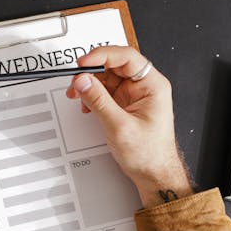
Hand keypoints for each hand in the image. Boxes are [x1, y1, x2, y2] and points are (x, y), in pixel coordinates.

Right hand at [66, 46, 191, 206]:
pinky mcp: (124, 105)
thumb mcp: (119, 126)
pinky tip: (87, 104)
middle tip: (77, 80)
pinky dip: (93, 95)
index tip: (84, 63)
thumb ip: (98, 101)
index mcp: (152, 85)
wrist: (153, 174)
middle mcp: (144, 87)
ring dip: (90, 84)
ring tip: (78, 94)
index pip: (126, 57)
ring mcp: (134, 95)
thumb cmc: (150, 154)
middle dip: (92, 72)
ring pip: (107, 78)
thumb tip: (83, 81)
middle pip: (114, 66)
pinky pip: (105, 92)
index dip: (103, 56)